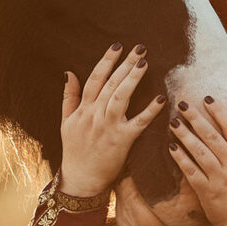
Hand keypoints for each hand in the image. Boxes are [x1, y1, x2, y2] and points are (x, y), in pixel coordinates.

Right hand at [59, 44, 166, 196]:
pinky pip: (138, 123)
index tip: (117, 45)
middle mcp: (95, 115)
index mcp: (83, 109)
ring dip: (133, 79)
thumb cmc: (74, 151)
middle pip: (110, 83)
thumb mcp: (65, 122)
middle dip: (125, 64)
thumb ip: (68, 97)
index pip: (95, 79)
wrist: (80, 180)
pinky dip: (150, 110)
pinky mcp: (121, 141)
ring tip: (144, 63)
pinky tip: (161, 98)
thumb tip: (69, 72)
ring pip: (120, 97)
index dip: (106, 61)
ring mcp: (108, 127)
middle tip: (140, 48)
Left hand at [167, 97, 226, 225]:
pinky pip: (191, 171)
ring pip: (199, 151)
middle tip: (182, 104)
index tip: (207, 99)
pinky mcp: (206, 191)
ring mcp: (218, 178)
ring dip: (185, 135)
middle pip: (212, 136)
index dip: (219, 111)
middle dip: (196, 118)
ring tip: (173, 122)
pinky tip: (171, 147)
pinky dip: (181, 159)